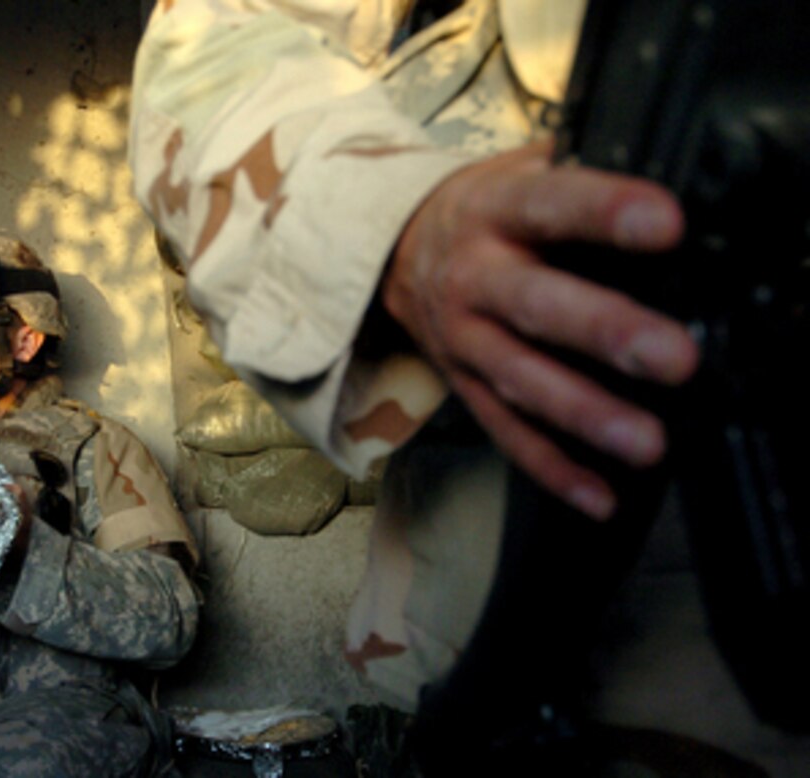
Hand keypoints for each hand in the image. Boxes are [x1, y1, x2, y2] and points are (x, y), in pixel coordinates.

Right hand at [384, 142, 699, 519]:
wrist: (390, 256)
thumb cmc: (477, 210)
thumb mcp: (511, 172)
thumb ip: (575, 167)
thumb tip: (670, 157)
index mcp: (493, 211)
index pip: (550, 206)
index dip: (604, 213)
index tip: (665, 222)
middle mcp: (473, 278)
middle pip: (535, 305)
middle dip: (603, 331)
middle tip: (673, 357)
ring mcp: (462, 340)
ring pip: (522, 380)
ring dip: (584, 414)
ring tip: (648, 443)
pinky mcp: (462, 386)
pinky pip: (505, 432)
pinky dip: (552, 468)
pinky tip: (600, 497)